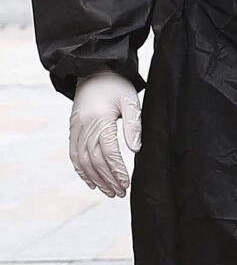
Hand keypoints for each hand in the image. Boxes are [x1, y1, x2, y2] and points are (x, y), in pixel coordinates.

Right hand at [70, 73, 139, 197]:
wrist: (93, 70)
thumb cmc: (117, 85)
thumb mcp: (131, 101)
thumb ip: (133, 125)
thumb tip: (135, 150)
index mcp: (100, 120)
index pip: (108, 152)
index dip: (117, 170)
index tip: (127, 184)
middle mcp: (84, 127)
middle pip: (95, 160)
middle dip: (108, 179)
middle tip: (120, 193)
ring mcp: (76, 129)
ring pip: (83, 161)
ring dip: (95, 179)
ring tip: (109, 192)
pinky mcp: (73, 130)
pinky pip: (74, 154)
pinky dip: (81, 170)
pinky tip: (91, 182)